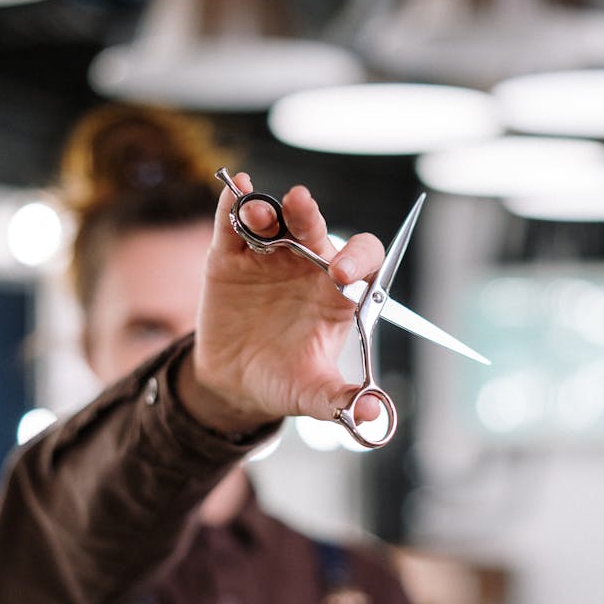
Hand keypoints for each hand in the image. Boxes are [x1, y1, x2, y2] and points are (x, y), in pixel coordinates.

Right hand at [178, 173, 384, 433]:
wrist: (234, 383)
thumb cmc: (284, 382)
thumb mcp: (313, 396)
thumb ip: (340, 401)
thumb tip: (373, 416)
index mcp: (337, 294)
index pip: (362, 262)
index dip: (357, 260)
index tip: (341, 276)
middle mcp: (308, 266)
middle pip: (315, 229)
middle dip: (309, 216)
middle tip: (301, 204)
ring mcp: (269, 258)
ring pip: (275, 221)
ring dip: (268, 210)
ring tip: (258, 214)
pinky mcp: (230, 257)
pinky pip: (233, 224)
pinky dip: (233, 204)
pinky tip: (236, 187)